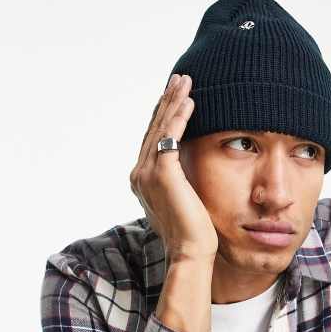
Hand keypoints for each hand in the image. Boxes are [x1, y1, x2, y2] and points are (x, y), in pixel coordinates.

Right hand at [129, 73, 217, 262]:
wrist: (190, 252)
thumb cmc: (191, 232)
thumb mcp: (180, 200)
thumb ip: (177, 181)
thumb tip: (185, 168)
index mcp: (142, 179)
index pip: (153, 139)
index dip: (163, 115)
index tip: (174, 95)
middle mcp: (139, 174)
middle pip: (154, 128)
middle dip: (166, 101)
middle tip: (179, 79)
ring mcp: (148, 174)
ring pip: (161, 128)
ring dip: (173, 102)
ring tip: (185, 81)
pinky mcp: (163, 175)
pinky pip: (170, 138)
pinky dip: (179, 118)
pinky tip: (190, 102)